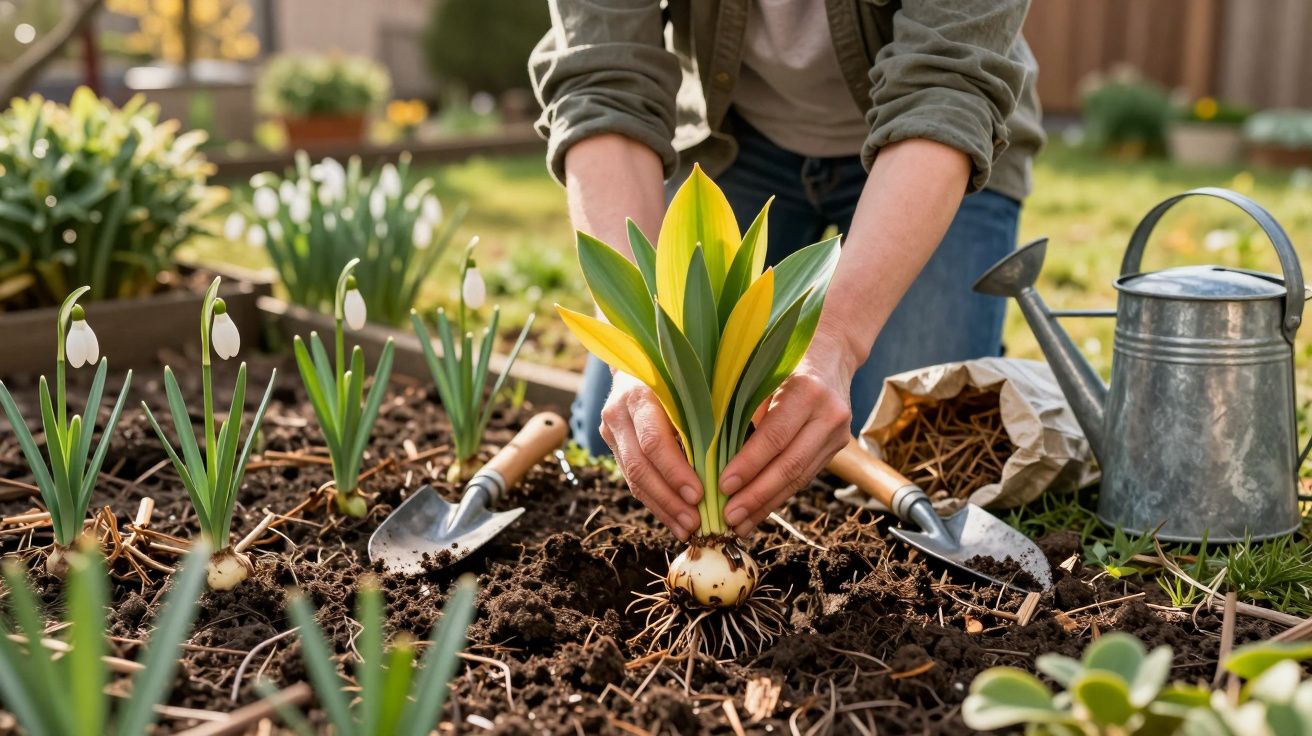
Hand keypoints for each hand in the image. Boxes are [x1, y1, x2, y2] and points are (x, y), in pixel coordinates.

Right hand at [600, 372, 703, 539]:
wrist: (640, 357)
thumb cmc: (681, 370)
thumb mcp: (696, 381)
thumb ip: (711, 410)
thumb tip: (745, 446)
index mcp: (640, 393)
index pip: (653, 441)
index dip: (675, 471)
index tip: (699, 494)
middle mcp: (619, 412)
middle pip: (640, 467)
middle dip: (669, 499)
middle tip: (696, 523)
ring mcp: (612, 431)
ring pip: (634, 479)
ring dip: (663, 508)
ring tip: (689, 529)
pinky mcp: (614, 446)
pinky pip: (634, 481)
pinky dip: (658, 503)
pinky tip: (677, 520)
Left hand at [720, 334, 855, 536]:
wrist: (830, 355)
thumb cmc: (781, 360)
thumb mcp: (762, 372)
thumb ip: (743, 404)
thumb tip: (708, 448)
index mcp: (807, 390)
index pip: (775, 436)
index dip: (749, 464)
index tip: (722, 485)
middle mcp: (829, 414)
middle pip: (791, 465)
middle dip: (757, 495)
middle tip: (727, 517)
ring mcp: (837, 434)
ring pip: (799, 478)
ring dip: (766, 504)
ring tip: (738, 524)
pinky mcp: (836, 448)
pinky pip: (804, 478)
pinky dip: (777, 497)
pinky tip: (755, 513)